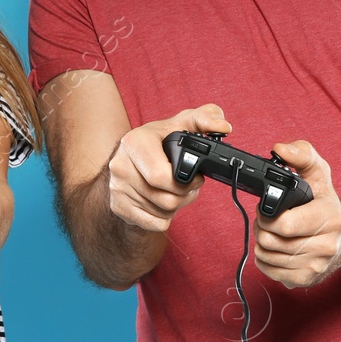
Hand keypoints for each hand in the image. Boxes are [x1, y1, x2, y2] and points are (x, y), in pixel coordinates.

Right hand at [106, 103, 230, 232]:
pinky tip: (163, 201)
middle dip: (185, 195)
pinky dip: (165, 217)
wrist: (129, 158)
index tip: (197, 177)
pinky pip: (154, 224)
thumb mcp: (183, 123)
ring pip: (162, 213)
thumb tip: (223, 126)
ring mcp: (117, 188)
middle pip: (166, 199)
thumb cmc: (160, 141)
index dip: (187, 182)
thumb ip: (207, 117)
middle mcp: (120, 165)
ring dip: (176, 206)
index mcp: (135, 142)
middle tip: (190, 186)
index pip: (161, 176)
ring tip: (176, 191)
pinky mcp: (118, 206)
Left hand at [253, 140, 340, 288]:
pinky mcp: (305, 280)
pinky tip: (277, 247)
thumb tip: (280, 149)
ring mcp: (316, 266)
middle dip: (262, 227)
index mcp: (330, 219)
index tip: (268, 208)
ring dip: (263, 242)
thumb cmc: (326, 203)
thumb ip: (301, 154)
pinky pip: (268, 270)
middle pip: (270, 241)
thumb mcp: (319, 172)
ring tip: (275, 231)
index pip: (284, 224)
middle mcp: (326, 246)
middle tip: (269, 219)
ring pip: (266, 256)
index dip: (267, 215)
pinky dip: (265, 258)